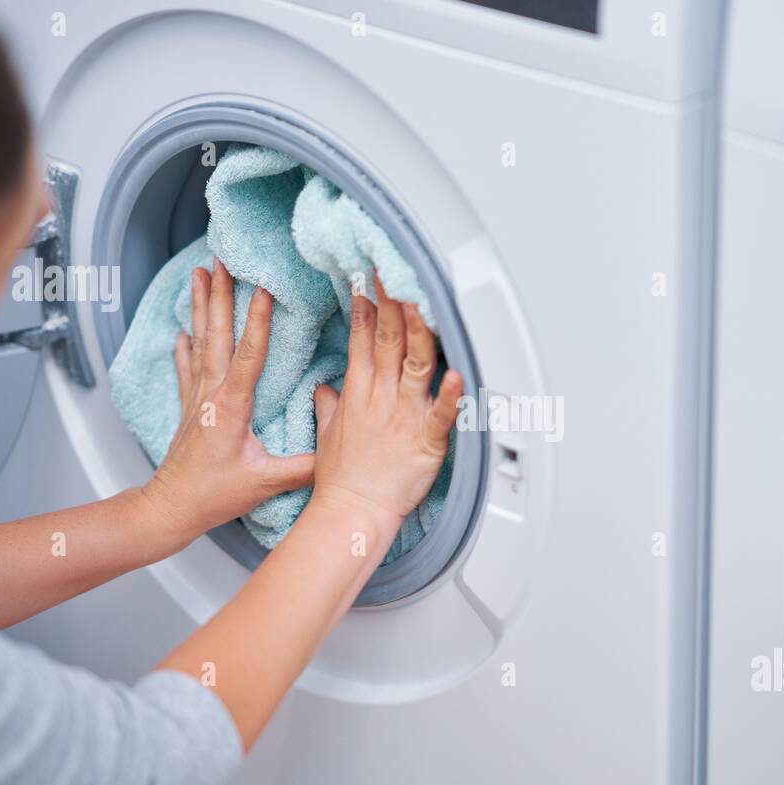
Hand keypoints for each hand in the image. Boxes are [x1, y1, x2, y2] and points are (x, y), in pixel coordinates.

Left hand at [141, 259, 314, 538]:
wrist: (172, 508)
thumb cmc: (215, 496)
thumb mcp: (266, 483)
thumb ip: (306, 467)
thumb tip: (340, 452)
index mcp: (231, 406)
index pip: (248, 355)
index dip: (258, 322)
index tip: (263, 289)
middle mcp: (210, 394)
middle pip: (217, 335)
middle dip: (220, 295)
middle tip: (221, 261)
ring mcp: (196, 398)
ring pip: (199, 342)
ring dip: (200, 307)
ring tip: (199, 274)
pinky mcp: (187, 409)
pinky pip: (185, 368)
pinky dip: (184, 346)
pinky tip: (181, 330)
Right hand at [308, 276, 461, 526]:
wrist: (351, 512)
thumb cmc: (341, 479)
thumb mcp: (329, 434)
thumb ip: (330, 405)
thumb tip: (325, 388)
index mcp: (358, 394)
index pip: (361, 340)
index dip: (367, 307)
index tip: (370, 280)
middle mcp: (381, 398)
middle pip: (388, 341)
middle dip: (393, 304)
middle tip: (397, 272)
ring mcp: (404, 417)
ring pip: (415, 365)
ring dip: (420, 332)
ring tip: (423, 302)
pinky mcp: (426, 441)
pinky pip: (442, 414)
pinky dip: (451, 395)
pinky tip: (458, 374)